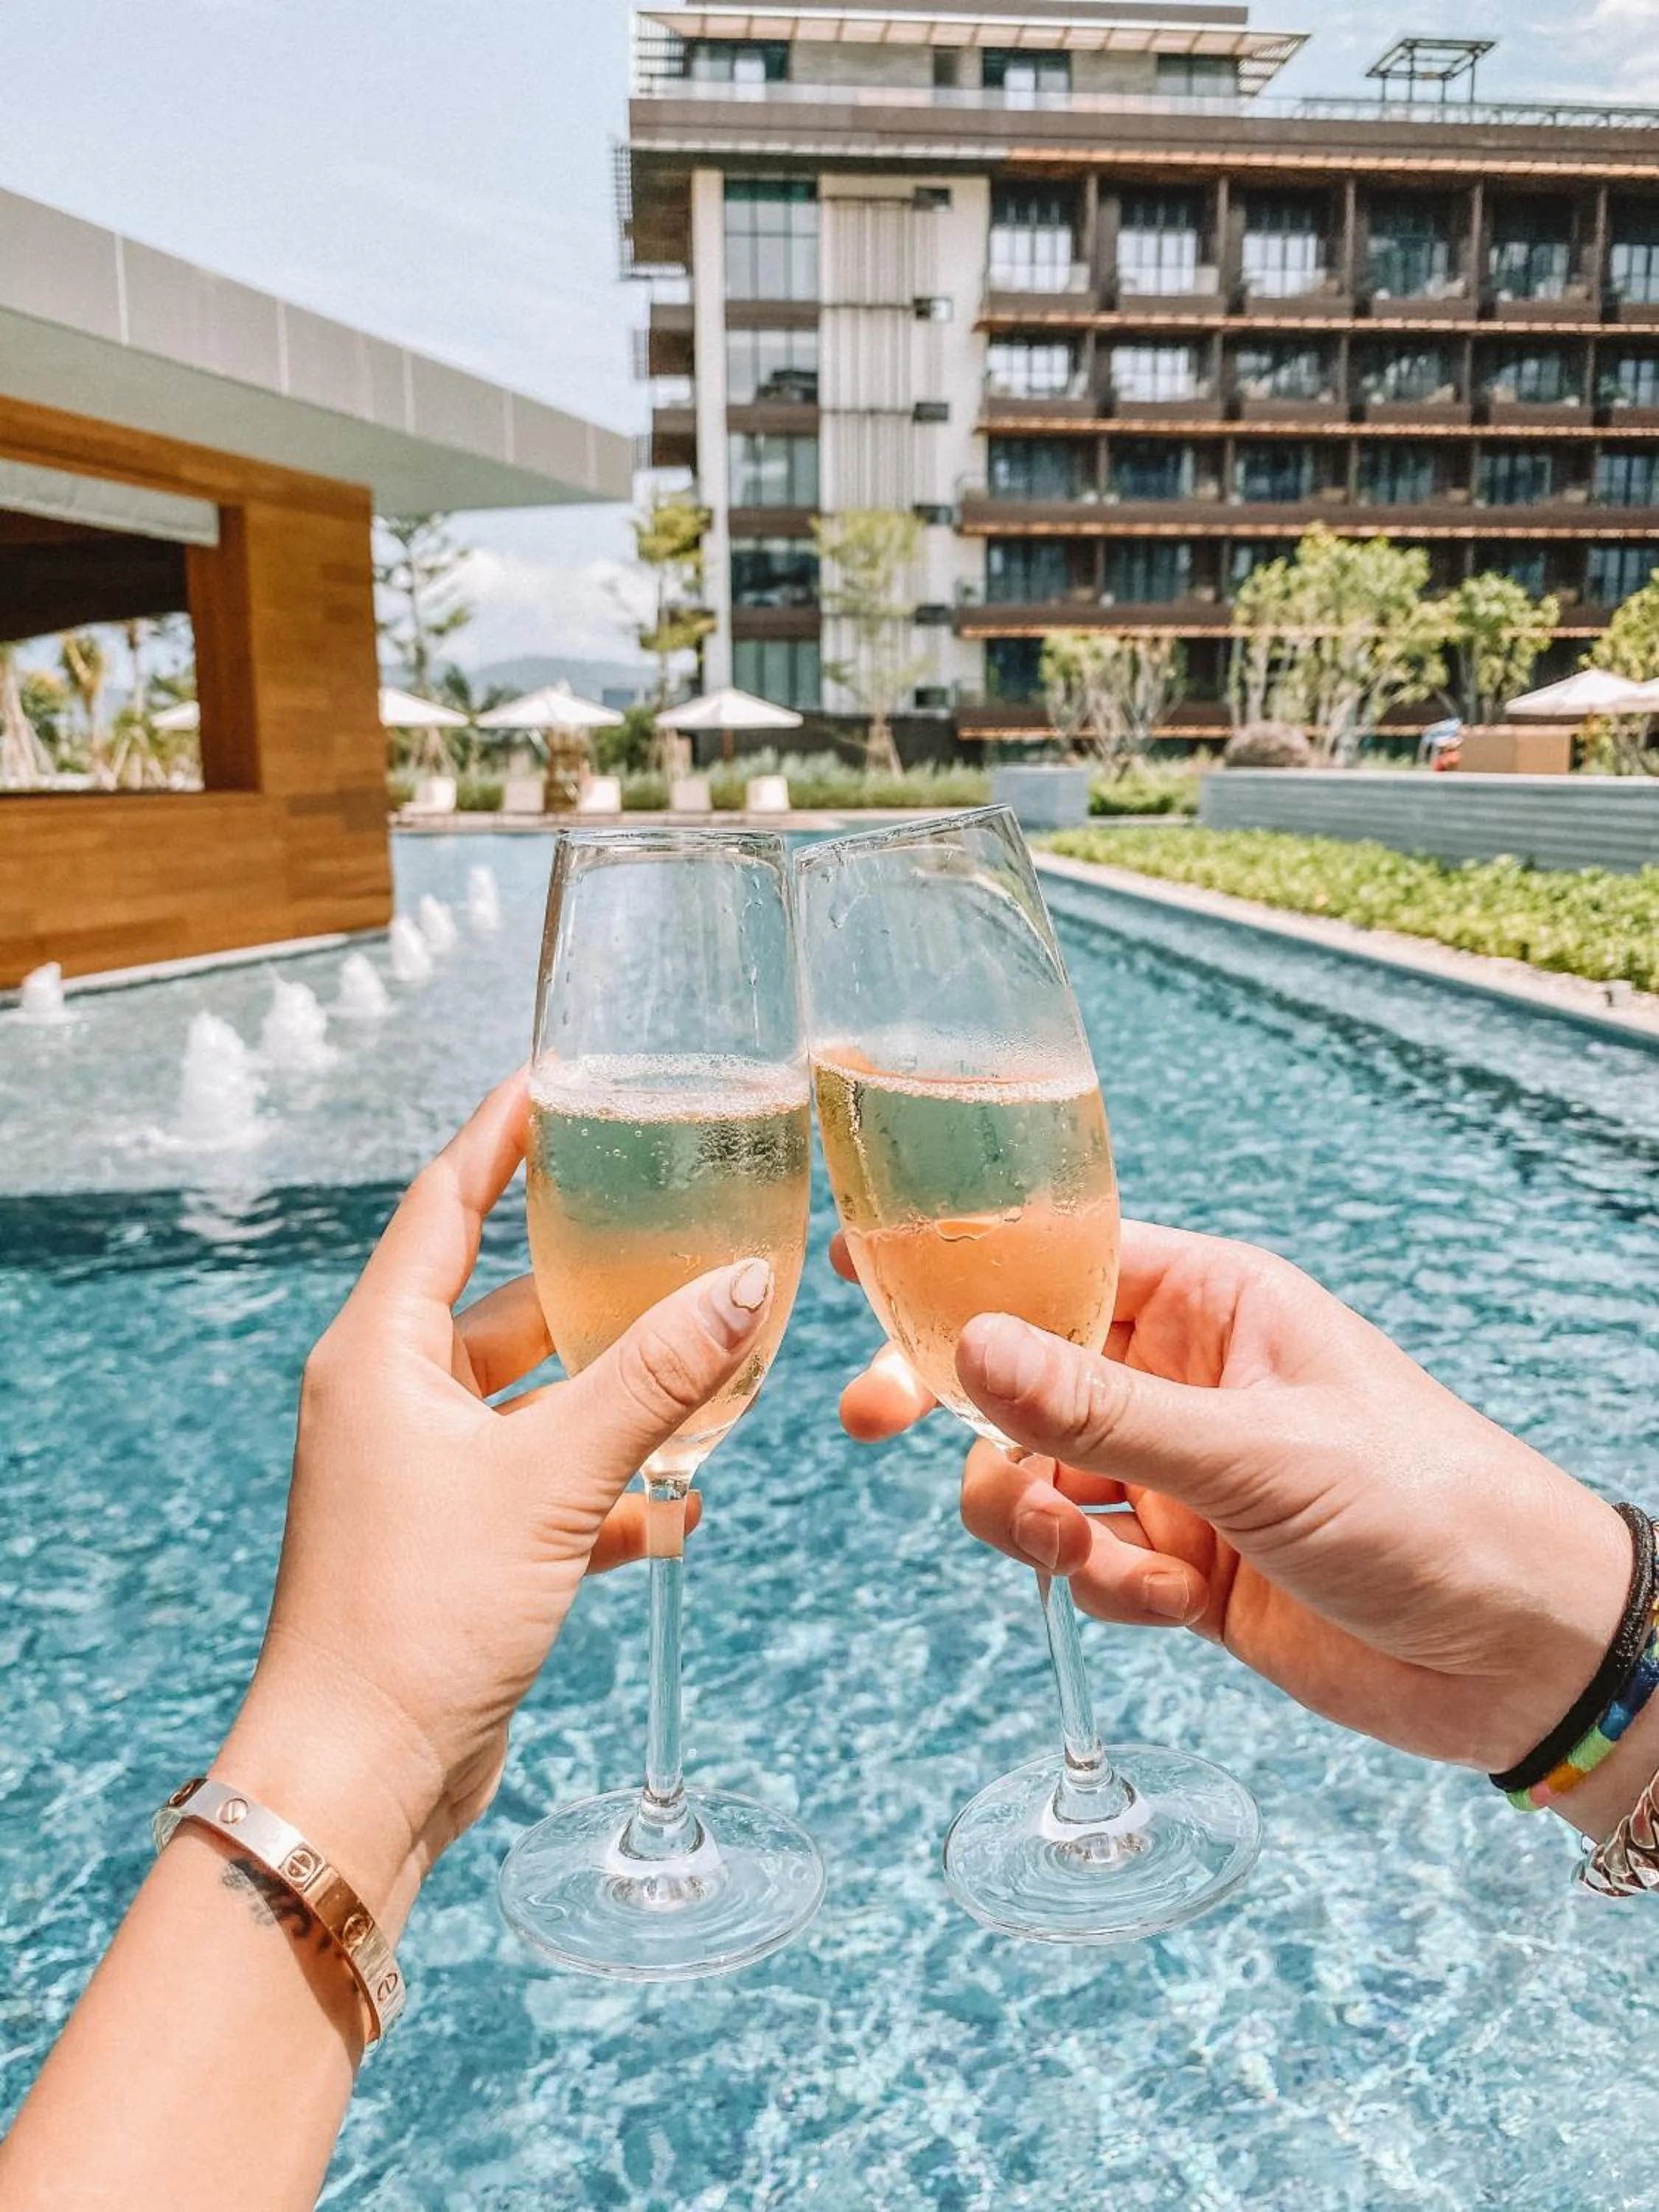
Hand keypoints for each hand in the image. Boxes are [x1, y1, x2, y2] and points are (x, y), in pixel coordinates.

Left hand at [217, 1074, 774, 1928]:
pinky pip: (545, 1487)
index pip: (445, 1203)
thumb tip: (742, 1285)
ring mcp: (422, 1476)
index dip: (502, 1137)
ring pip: (539, 1402)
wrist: (360, 1780)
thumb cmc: (419, 1613)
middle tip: (683, 1233)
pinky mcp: (456, 1547)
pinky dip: (609, 1490)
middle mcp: (392, 1400)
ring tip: (714, 1373)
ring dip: (620, 1402)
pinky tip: (680, 1506)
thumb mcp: (550, 1477)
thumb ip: (653, 1378)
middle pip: (509, 1304)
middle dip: (599, 1286)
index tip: (559, 1083)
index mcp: (380, 1351)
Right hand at [837, 1222, 1630, 1783]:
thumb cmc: (1426, 1507)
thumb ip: (1101, 1411)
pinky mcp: (1184, 1565)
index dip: (960, 1264)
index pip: (1059, 1258)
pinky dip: (1107, 1590)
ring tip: (1069, 1548)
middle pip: (1022, 1372)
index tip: (862, 1266)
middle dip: (953, 1402)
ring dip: (1030, 1514)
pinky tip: (1176, 1605)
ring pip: (1037, 1474)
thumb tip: (967, 1346)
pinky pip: (1088, 1563)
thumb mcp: (1254, 1452)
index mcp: (1212, 1303)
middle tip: (870, 1421)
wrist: (1519, 1657)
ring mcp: (1180, 1474)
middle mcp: (1183, 1378)